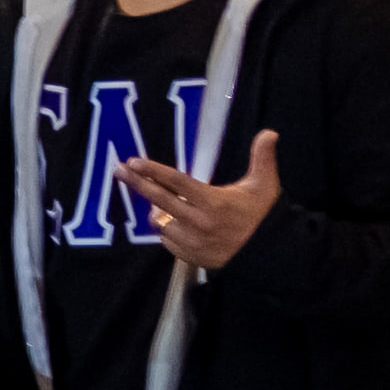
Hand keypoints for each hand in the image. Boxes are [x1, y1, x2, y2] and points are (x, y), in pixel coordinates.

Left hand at [127, 117, 287, 273]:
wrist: (270, 254)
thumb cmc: (263, 216)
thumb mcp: (265, 185)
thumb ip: (263, 158)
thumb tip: (269, 133)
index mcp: (214, 202)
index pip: (177, 182)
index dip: (154, 171)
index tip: (134, 162)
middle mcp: (199, 222)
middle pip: (160, 200)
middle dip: (137, 183)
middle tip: (119, 170)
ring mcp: (193, 241)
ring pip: (162, 223)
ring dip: (159, 212)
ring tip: (169, 206)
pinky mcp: (190, 256)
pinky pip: (167, 241)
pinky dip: (169, 231)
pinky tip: (179, 225)